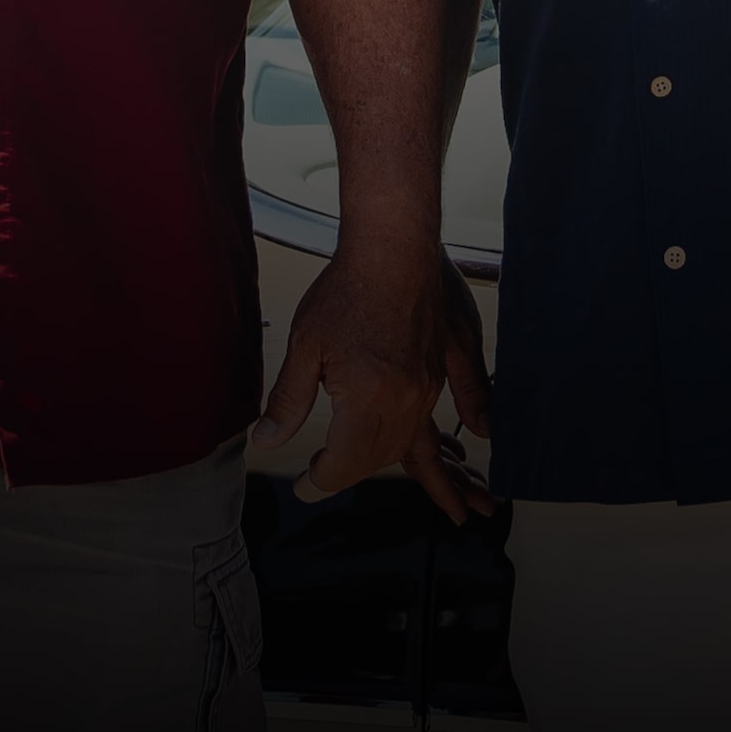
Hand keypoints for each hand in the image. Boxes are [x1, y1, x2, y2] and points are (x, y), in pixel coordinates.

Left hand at [252, 245, 493, 525]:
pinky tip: (463, 447)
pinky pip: (452, 412)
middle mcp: (405, 401)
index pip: (344, 464)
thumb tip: (268, 440)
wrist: (394, 246)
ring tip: (367, 467)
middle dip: (350, 472)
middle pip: (379, 459)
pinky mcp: (444, 366)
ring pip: (410, 442)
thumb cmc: (347, 289)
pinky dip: (445, 436)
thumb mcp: (305, 345)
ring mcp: (429, 385)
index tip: (305, 485)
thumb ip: (288, 400)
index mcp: (367, 400)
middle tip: (324, 474)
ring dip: (388, 460)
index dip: (321, 481)